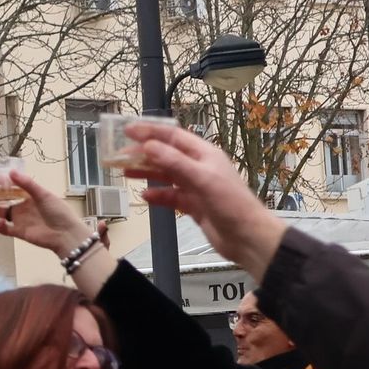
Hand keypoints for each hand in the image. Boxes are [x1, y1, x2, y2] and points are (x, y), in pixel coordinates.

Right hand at [0, 171, 89, 254]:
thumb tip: (10, 172)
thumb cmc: (58, 211)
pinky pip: (5, 229)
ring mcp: (19, 218)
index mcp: (27, 192)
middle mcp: (21, 204)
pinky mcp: (19, 232)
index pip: (6, 183)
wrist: (66, 235)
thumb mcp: (43, 195)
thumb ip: (27, 184)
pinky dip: (0, 227)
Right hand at [125, 122, 285, 278]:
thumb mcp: (202, 179)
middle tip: (121, 155)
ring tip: (126, 172)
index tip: (128, 130)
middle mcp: (199, 167)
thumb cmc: (232, 204)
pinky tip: (145, 196)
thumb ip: (175, 162)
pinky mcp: (193, 205)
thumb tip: (150, 146)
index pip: (172, 136)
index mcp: (204, 154)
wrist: (247, 238)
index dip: (150, 132)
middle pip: (166, 154)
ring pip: (166, 175)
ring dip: (147, 172)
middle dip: (144, 153)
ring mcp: (195, 186)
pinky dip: (157, 195)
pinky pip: (170, 196)